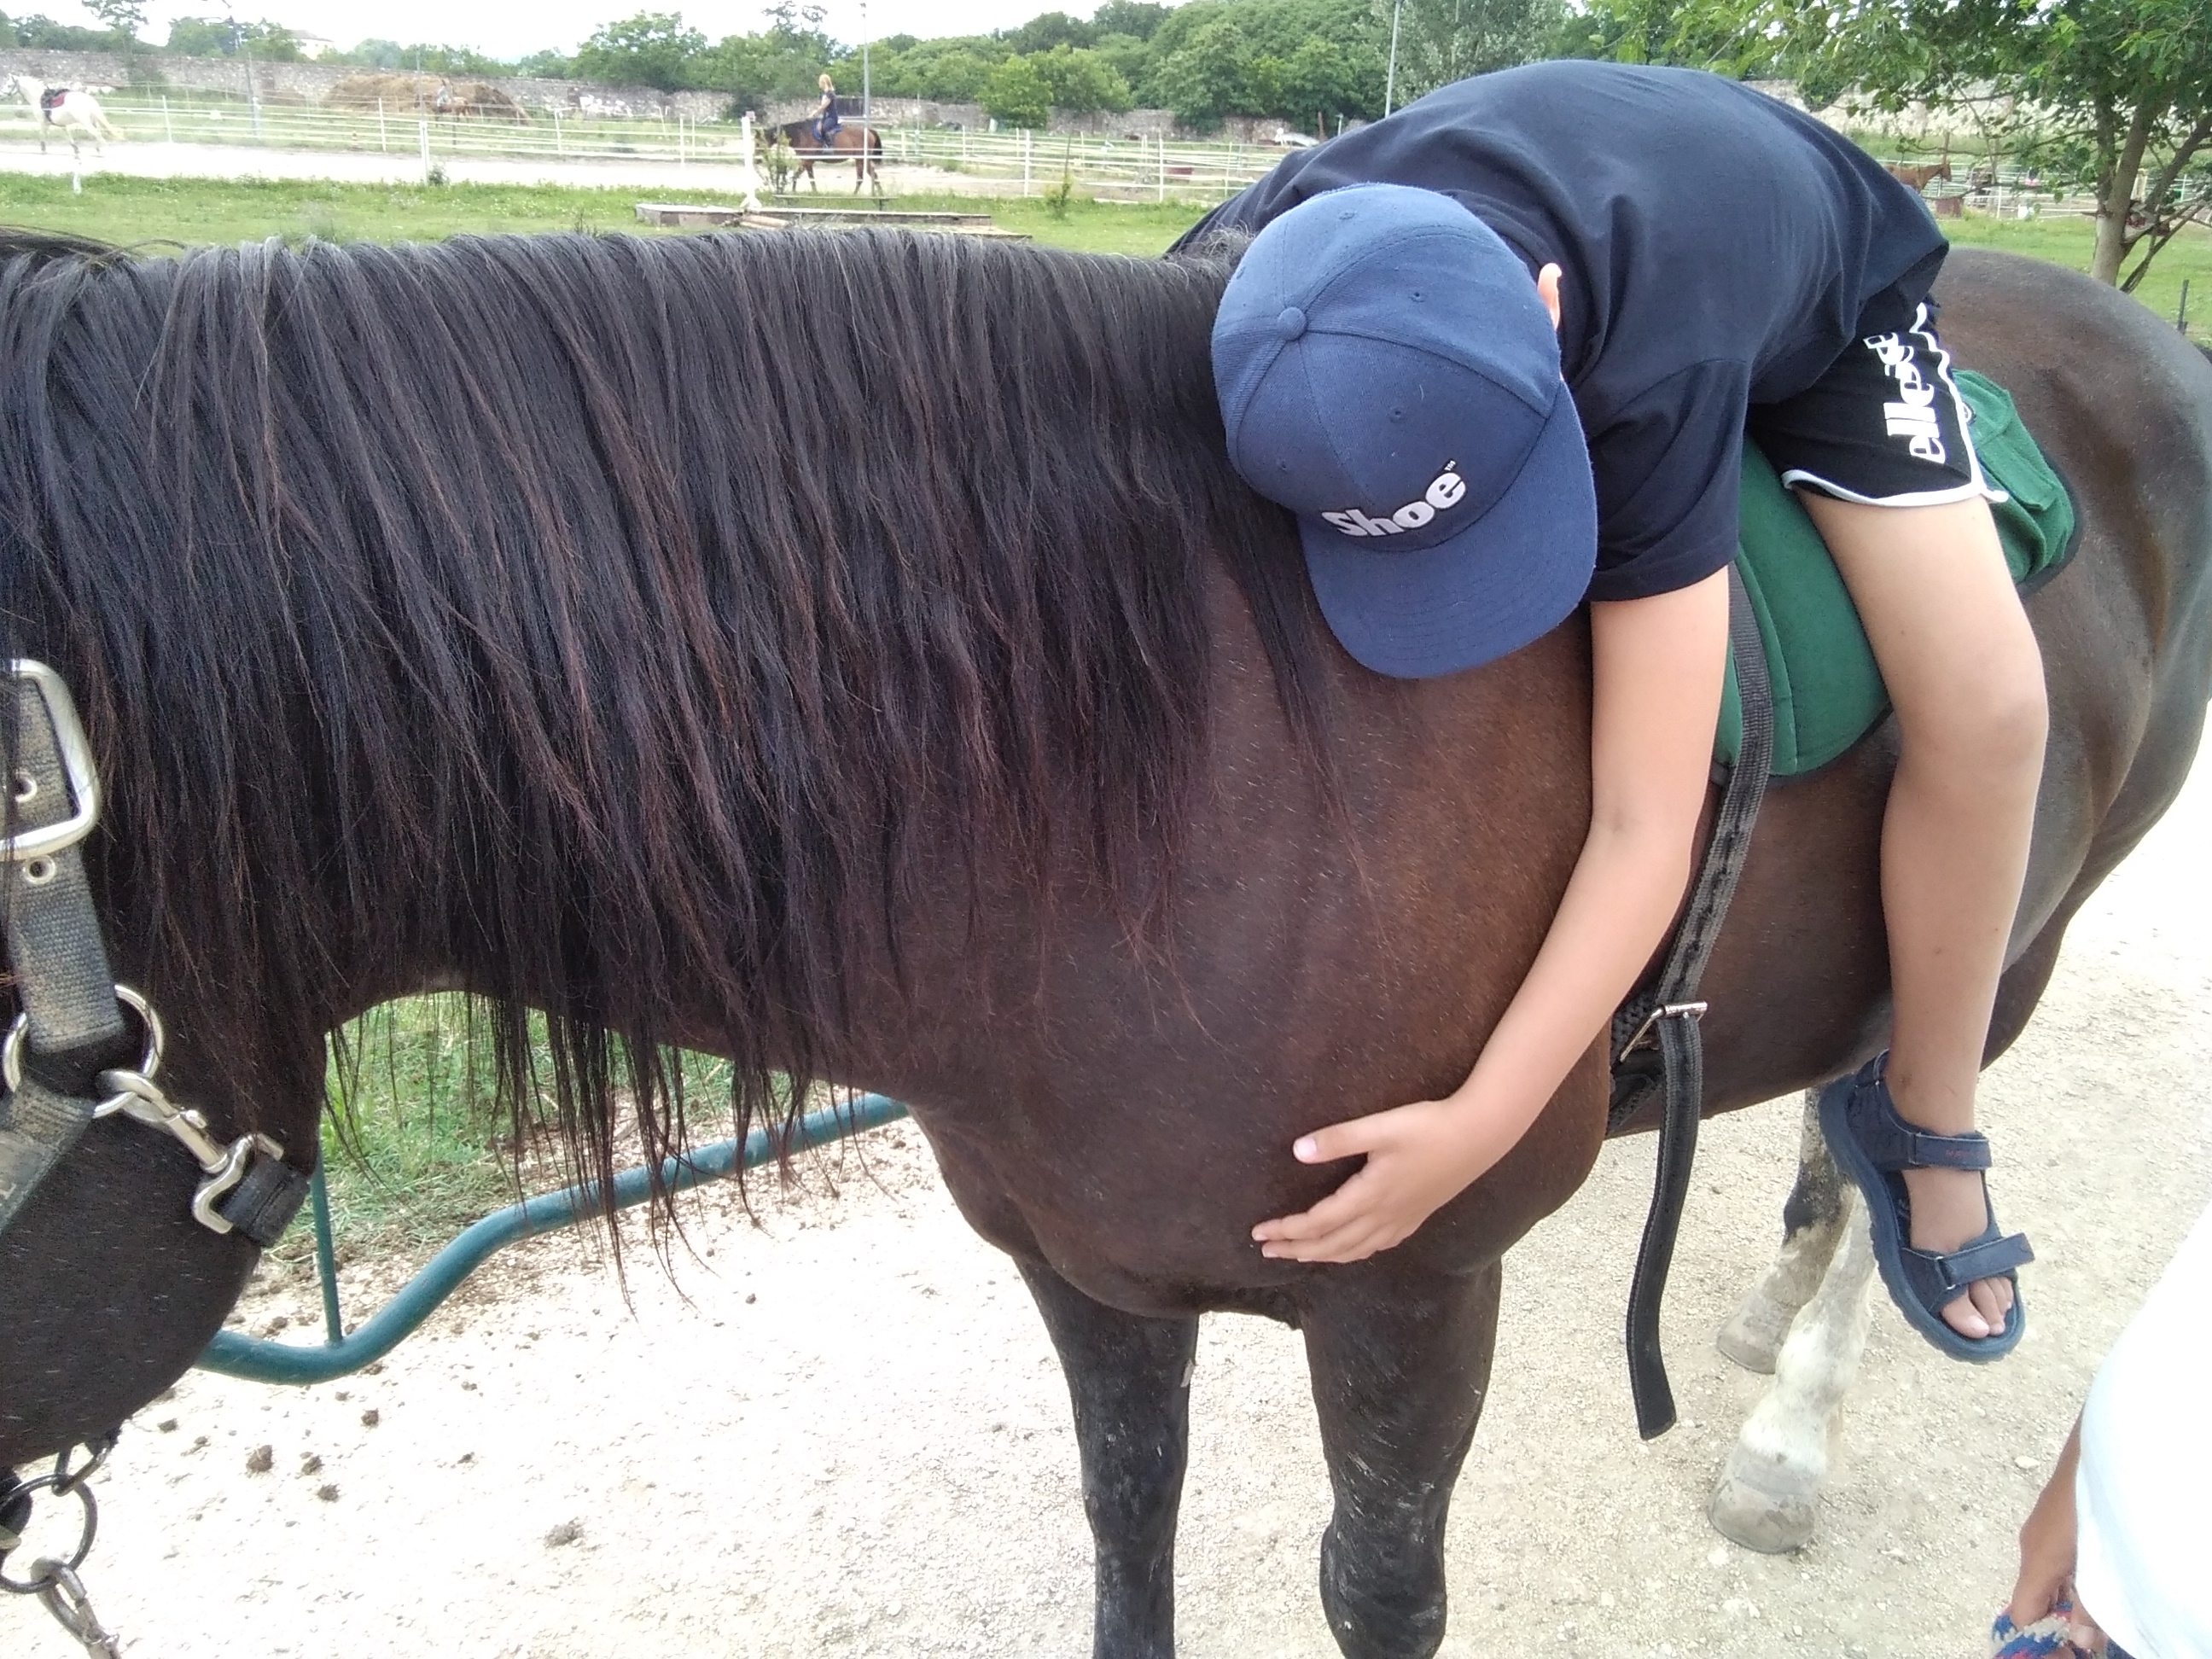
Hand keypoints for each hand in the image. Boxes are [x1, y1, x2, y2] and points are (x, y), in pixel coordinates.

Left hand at [1251, 1094, 1528, 1263]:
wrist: (1480, 1135)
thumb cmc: (1428, 1127)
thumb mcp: (1380, 1128)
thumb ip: (1338, 1139)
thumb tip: (1297, 1151)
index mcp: (1370, 1196)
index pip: (1318, 1222)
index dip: (1287, 1230)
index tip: (1259, 1232)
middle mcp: (1384, 1216)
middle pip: (1332, 1244)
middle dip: (1297, 1249)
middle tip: (1267, 1251)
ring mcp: (1402, 1220)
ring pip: (1354, 1250)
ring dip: (1323, 1255)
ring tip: (1299, 1255)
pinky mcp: (1416, 1216)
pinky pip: (1377, 1246)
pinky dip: (1353, 1252)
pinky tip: (1351, 1248)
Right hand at [2008, 1421, 2102, 1651]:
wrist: (2101, 1446)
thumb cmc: (2094, 1501)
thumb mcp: (2097, 1563)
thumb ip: (2088, 1606)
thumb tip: (2078, 1642)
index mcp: (2036, 1559)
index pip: (2021, 1613)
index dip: (2037, 1638)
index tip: (2060, 1651)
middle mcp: (2032, 1546)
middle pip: (2036, 1597)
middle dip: (2056, 1621)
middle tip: (2086, 1639)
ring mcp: (2042, 1529)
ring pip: (2050, 1577)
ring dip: (2068, 1598)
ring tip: (2096, 1613)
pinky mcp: (2056, 1517)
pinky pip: (2059, 1559)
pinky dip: (2073, 1577)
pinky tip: (2096, 1579)